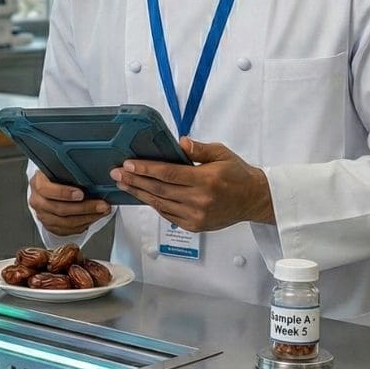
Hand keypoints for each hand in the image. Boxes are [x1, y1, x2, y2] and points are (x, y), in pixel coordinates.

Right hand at [28, 171, 111, 236]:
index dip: (64, 193)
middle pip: (60, 209)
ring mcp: (43, 216)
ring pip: (66, 222)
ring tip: (102, 211)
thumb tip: (92, 174)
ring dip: (88, 218)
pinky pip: (68, 230)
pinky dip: (84, 224)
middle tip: (101, 204)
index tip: (81, 194)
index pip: (46, 189)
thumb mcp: (59, 169)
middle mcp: (37, 201)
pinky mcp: (50, 227)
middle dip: (84, 208)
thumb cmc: (56, 177)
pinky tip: (94, 217)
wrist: (48, 189)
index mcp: (37, 183)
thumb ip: (69, 171)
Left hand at [109, 137, 274, 232]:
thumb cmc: (237, 174)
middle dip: (135, 181)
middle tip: (116, 173)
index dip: (145, 169)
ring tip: (123, 184)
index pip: (168, 174)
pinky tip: (142, 195)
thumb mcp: (221, 153)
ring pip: (160, 204)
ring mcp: (196, 216)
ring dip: (139, 193)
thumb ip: (199, 148)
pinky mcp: (195, 226)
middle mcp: (200, 200)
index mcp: (206, 180)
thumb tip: (179, 142)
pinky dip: (154, 204)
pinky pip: (168, 214)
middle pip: (159, 190)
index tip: (128, 164)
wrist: (253, 199)